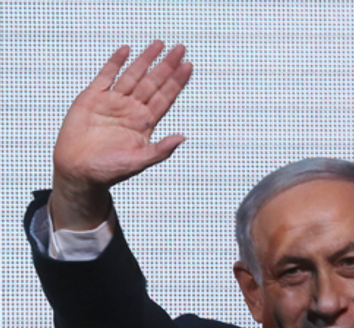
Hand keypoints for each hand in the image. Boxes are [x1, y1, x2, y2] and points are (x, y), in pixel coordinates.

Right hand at [50, 41, 192, 229]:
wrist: (78, 170)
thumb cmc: (109, 170)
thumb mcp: (139, 162)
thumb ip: (161, 150)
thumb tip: (182, 137)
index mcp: (145, 123)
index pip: (165, 97)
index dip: (177, 82)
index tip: (188, 66)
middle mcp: (131, 109)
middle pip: (153, 82)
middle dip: (167, 65)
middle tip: (180, 49)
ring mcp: (113, 102)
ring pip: (133, 75)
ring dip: (145, 59)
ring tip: (159, 44)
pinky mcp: (92, 98)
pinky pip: (106, 76)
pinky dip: (115, 63)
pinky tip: (126, 50)